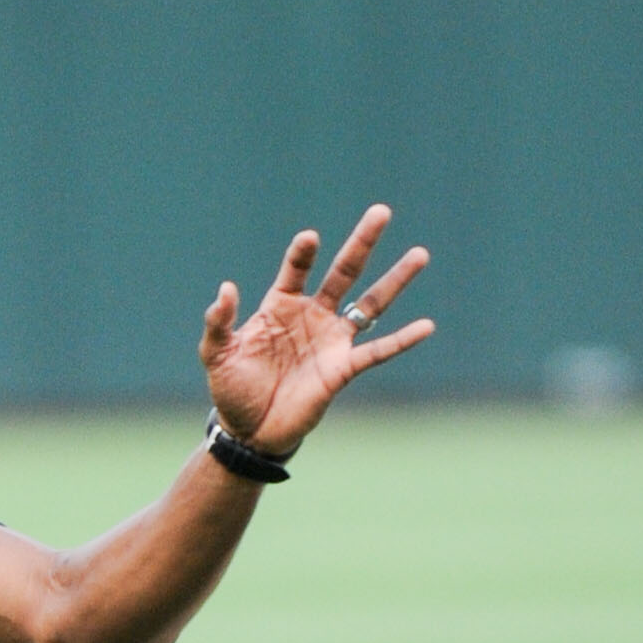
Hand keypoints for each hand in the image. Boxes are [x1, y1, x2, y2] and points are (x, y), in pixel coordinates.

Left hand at [201, 206, 433, 459]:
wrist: (249, 431)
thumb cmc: (232, 389)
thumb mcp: (216, 353)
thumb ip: (219, 321)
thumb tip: (226, 288)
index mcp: (280, 306)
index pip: (296, 270)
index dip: (302, 255)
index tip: (310, 238)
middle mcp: (312, 316)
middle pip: (344, 272)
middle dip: (362, 243)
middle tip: (381, 211)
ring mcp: (331, 340)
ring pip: (370, 303)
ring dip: (395, 280)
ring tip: (420, 254)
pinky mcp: (343, 368)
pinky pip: (378, 351)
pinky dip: (403, 340)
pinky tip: (426, 326)